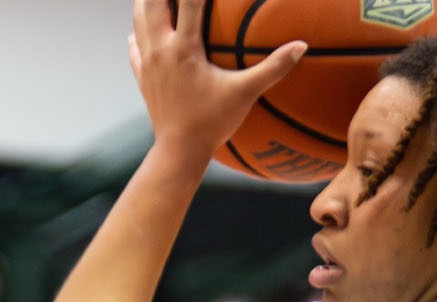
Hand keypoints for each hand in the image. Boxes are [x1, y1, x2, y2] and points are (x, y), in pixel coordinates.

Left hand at [130, 0, 306, 156]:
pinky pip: (134, 47)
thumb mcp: (245, 93)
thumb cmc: (212, 122)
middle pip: (153, 3)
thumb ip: (274, 67)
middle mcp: (160, 50)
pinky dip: (138, 32)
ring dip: (147, 1)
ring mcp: (147, 63)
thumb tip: (302, 45)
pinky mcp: (142, 77)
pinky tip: (140, 29)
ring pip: (139, 20)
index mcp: (184, 48)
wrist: (178, 151)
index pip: (189, 1)